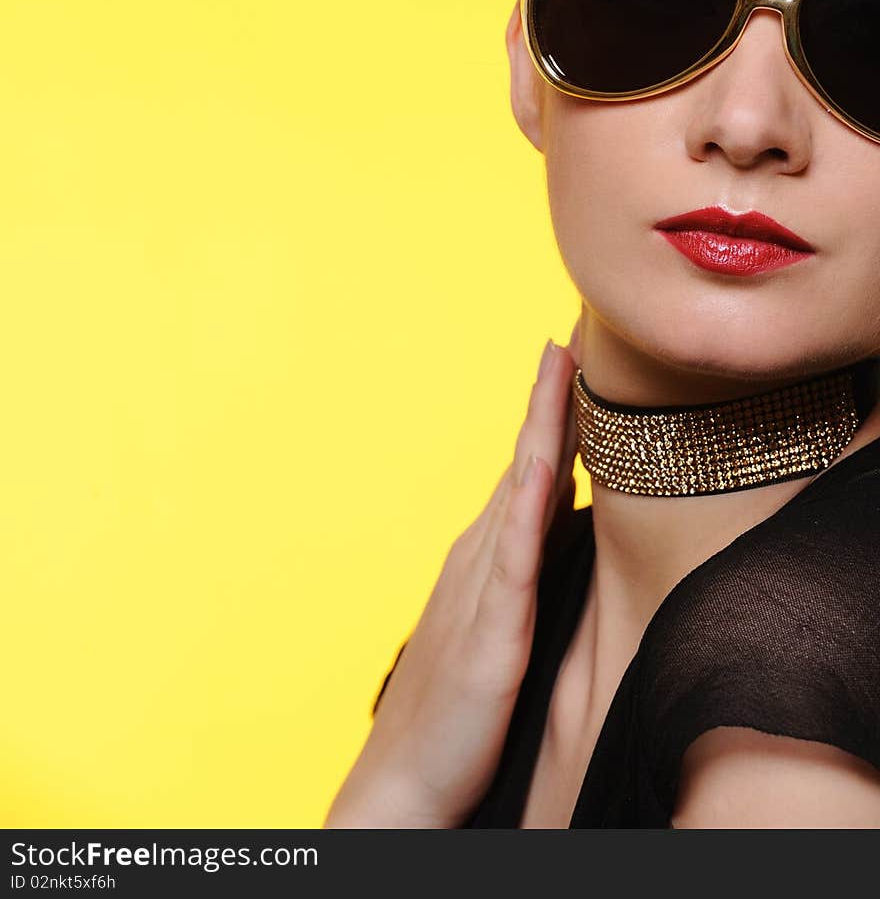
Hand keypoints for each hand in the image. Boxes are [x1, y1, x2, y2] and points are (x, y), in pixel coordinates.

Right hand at [323, 322, 580, 827]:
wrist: (405, 781)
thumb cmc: (455, 713)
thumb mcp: (502, 631)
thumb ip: (529, 578)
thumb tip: (567, 532)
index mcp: (489, 556)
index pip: (533, 469)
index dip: (555, 413)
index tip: (576, 357)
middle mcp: (482, 555)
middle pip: (527, 460)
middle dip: (550, 396)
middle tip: (570, 331)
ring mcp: (483, 587)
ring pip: (520, 488)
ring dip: (541, 424)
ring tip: (559, 365)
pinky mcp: (490, 631)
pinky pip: (513, 555)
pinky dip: (526, 501)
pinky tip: (543, 464)